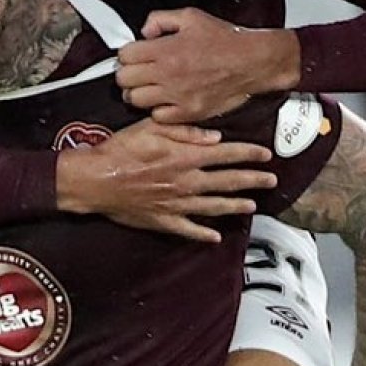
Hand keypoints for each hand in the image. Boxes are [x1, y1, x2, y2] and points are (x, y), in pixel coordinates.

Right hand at [56, 119, 275, 242]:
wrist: (95, 180)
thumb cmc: (120, 150)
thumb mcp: (151, 129)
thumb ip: (185, 132)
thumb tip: (215, 137)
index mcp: (185, 157)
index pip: (226, 154)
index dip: (249, 154)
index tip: (266, 154)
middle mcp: (187, 182)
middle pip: (227, 181)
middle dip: (253, 180)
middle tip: (271, 181)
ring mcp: (177, 204)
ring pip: (214, 207)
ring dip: (235, 206)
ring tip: (252, 206)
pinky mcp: (163, 220)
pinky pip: (188, 230)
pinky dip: (203, 234)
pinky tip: (216, 237)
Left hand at [116, 8, 300, 125]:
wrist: (252, 62)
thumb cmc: (226, 41)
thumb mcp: (191, 17)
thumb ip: (161, 20)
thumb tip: (144, 31)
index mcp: (165, 49)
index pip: (124, 55)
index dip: (127, 54)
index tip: (133, 55)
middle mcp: (167, 74)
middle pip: (124, 79)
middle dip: (128, 74)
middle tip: (137, 72)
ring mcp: (176, 95)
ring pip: (136, 100)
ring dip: (138, 93)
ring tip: (148, 88)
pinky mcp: (188, 112)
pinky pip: (158, 117)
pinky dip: (158, 110)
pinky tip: (166, 101)